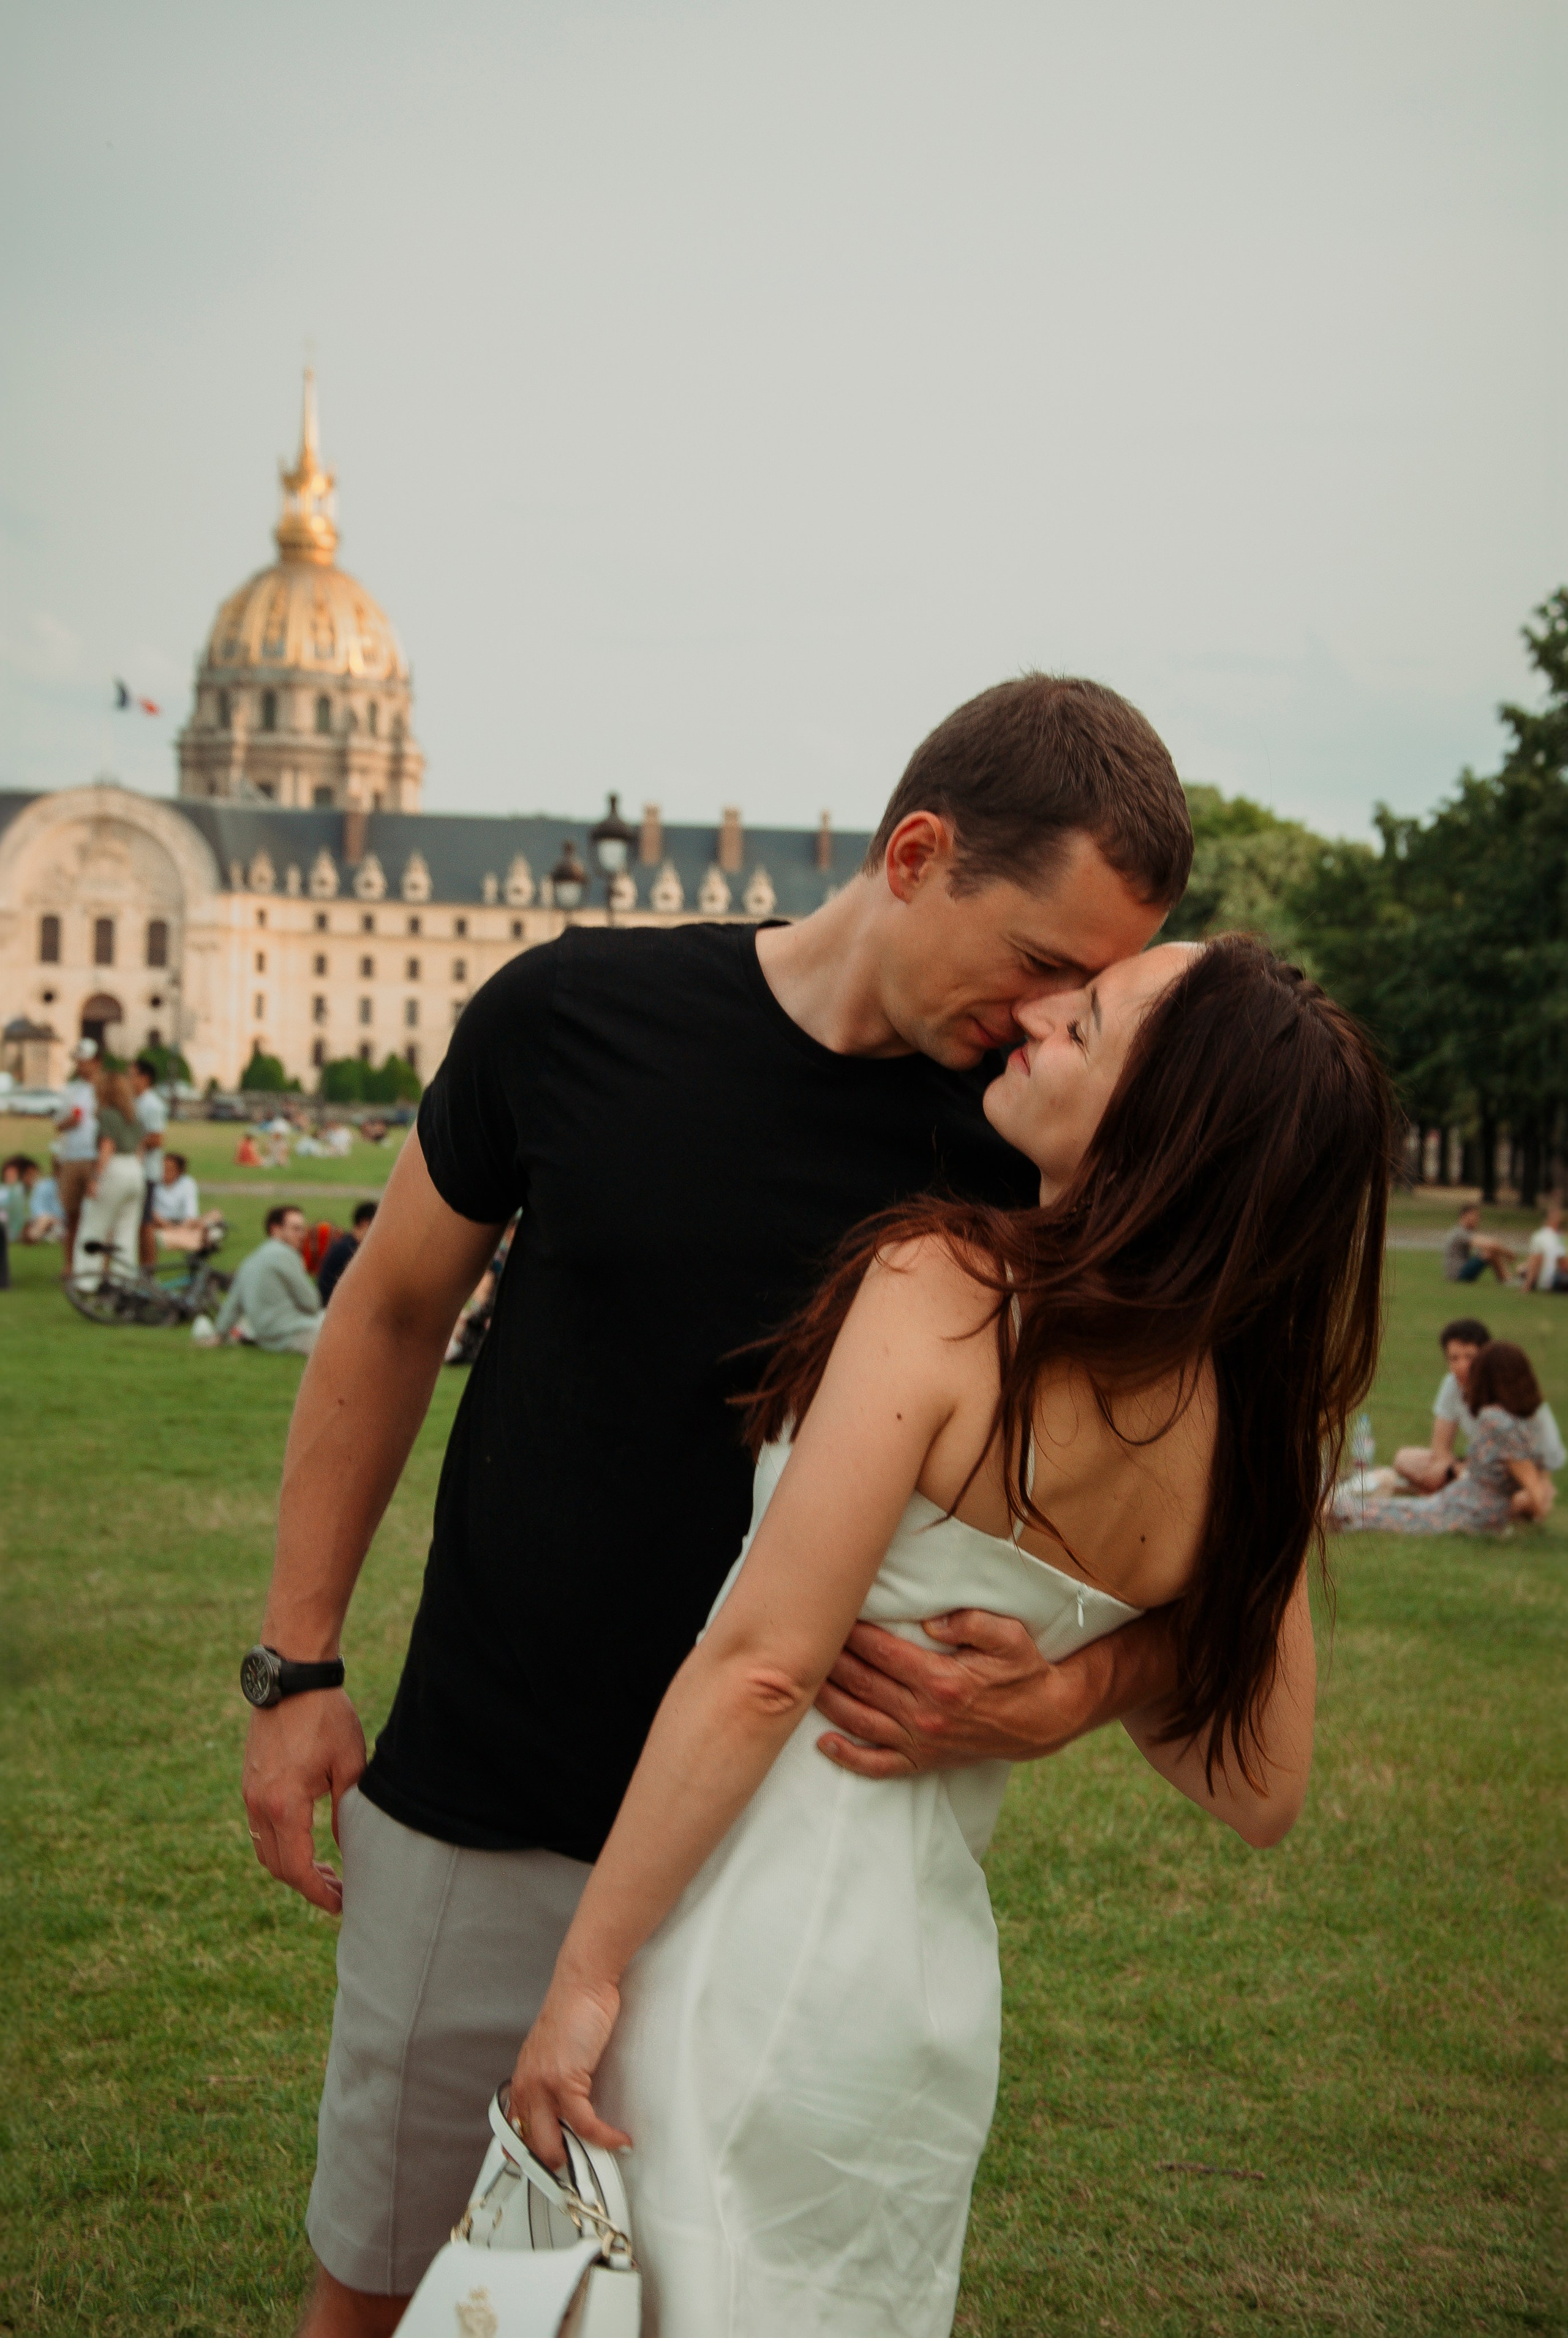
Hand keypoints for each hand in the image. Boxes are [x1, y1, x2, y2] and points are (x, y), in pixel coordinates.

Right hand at [242, 1686, 365, 1912]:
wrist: (292, 1676)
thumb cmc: (326, 1716)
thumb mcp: (349, 1764)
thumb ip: (347, 1812)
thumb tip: (346, 1848)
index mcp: (284, 1805)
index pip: (296, 1868)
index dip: (317, 1893)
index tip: (339, 1904)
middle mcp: (259, 1804)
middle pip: (276, 1866)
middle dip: (307, 1885)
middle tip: (339, 1889)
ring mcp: (250, 1792)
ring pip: (264, 1849)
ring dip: (292, 1865)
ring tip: (326, 1869)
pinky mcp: (250, 1781)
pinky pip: (259, 1827)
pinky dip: (280, 1843)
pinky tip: (307, 1839)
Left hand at [508, 1970, 630, 2170]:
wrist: (582, 1984)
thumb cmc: (573, 2012)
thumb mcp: (555, 2052)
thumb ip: (553, 2079)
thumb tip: (565, 2107)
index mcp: (524, 2079)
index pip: (514, 2129)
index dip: (525, 2156)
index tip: (541, 2170)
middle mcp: (528, 2085)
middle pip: (530, 2145)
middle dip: (553, 2166)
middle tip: (578, 2172)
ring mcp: (543, 2085)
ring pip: (551, 2142)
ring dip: (577, 2159)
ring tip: (598, 2161)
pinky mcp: (565, 2080)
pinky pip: (584, 2123)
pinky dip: (603, 2136)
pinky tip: (618, 2139)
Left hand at [815, 1610, 1085, 1775]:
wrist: (1043, 1719)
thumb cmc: (1023, 1671)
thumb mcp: (1009, 1637)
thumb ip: (971, 1622)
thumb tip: (930, 1621)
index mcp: (942, 1681)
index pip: (882, 1652)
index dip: (853, 1632)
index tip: (832, 1614)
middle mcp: (925, 1714)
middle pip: (863, 1683)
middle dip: (831, 1659)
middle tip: (806, 1640)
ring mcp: (922, 1742)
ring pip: (860, 1721)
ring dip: (828, 1700)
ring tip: (802, 1680)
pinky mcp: (923, 1761)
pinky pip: (878, 1765)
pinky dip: (848, 1758)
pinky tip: (824, 1743)